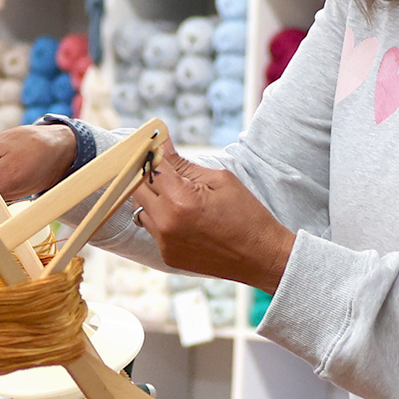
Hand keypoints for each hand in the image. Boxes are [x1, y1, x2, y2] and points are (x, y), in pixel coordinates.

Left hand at [133, 156, 294, 290]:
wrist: (261, 256)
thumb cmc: (246, 215)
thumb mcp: (219, 180)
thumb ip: (183, 163)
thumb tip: (161, 142)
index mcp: (180, 200)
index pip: (149, 167)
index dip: (151, 154)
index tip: (153, 147)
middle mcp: (166, 222)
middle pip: (137, 188)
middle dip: (149, 176)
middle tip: (167, 172)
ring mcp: (164, 242)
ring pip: (141, 209)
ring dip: (154, 200)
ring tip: (181, 200)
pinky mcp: (166, 256)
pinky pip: (153, 230)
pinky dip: (163, 220)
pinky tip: (186, 220)